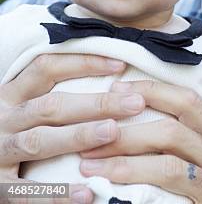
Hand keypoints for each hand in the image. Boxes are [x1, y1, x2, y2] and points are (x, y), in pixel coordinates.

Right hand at [0, 54, 144, 202]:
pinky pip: (28, 190)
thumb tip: (115, 83)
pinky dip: (58, 192)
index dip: (83, 64)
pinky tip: (87, 192)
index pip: (47, 68)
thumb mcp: (24, 108)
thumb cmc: (13, 131)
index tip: (120, 65)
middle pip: (51, 106)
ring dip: (77, 136)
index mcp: (12, 95)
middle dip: (96, 104)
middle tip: (135, 103)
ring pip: (39, 141)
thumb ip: (58, 98)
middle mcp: (4, 120)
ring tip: (112, 132)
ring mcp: (0, 153)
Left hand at [79, 81, 201, 203]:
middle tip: (91, 132)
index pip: (190, 103)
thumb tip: (143, 132)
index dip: (153, 90)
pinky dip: (140, 188)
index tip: (118, 89)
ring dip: (125, 159)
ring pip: (171, 161)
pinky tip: (114, 190)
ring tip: (91, 164)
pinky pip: (174, 194)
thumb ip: (193, 152)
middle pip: (177, 127)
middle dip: (128, 127)